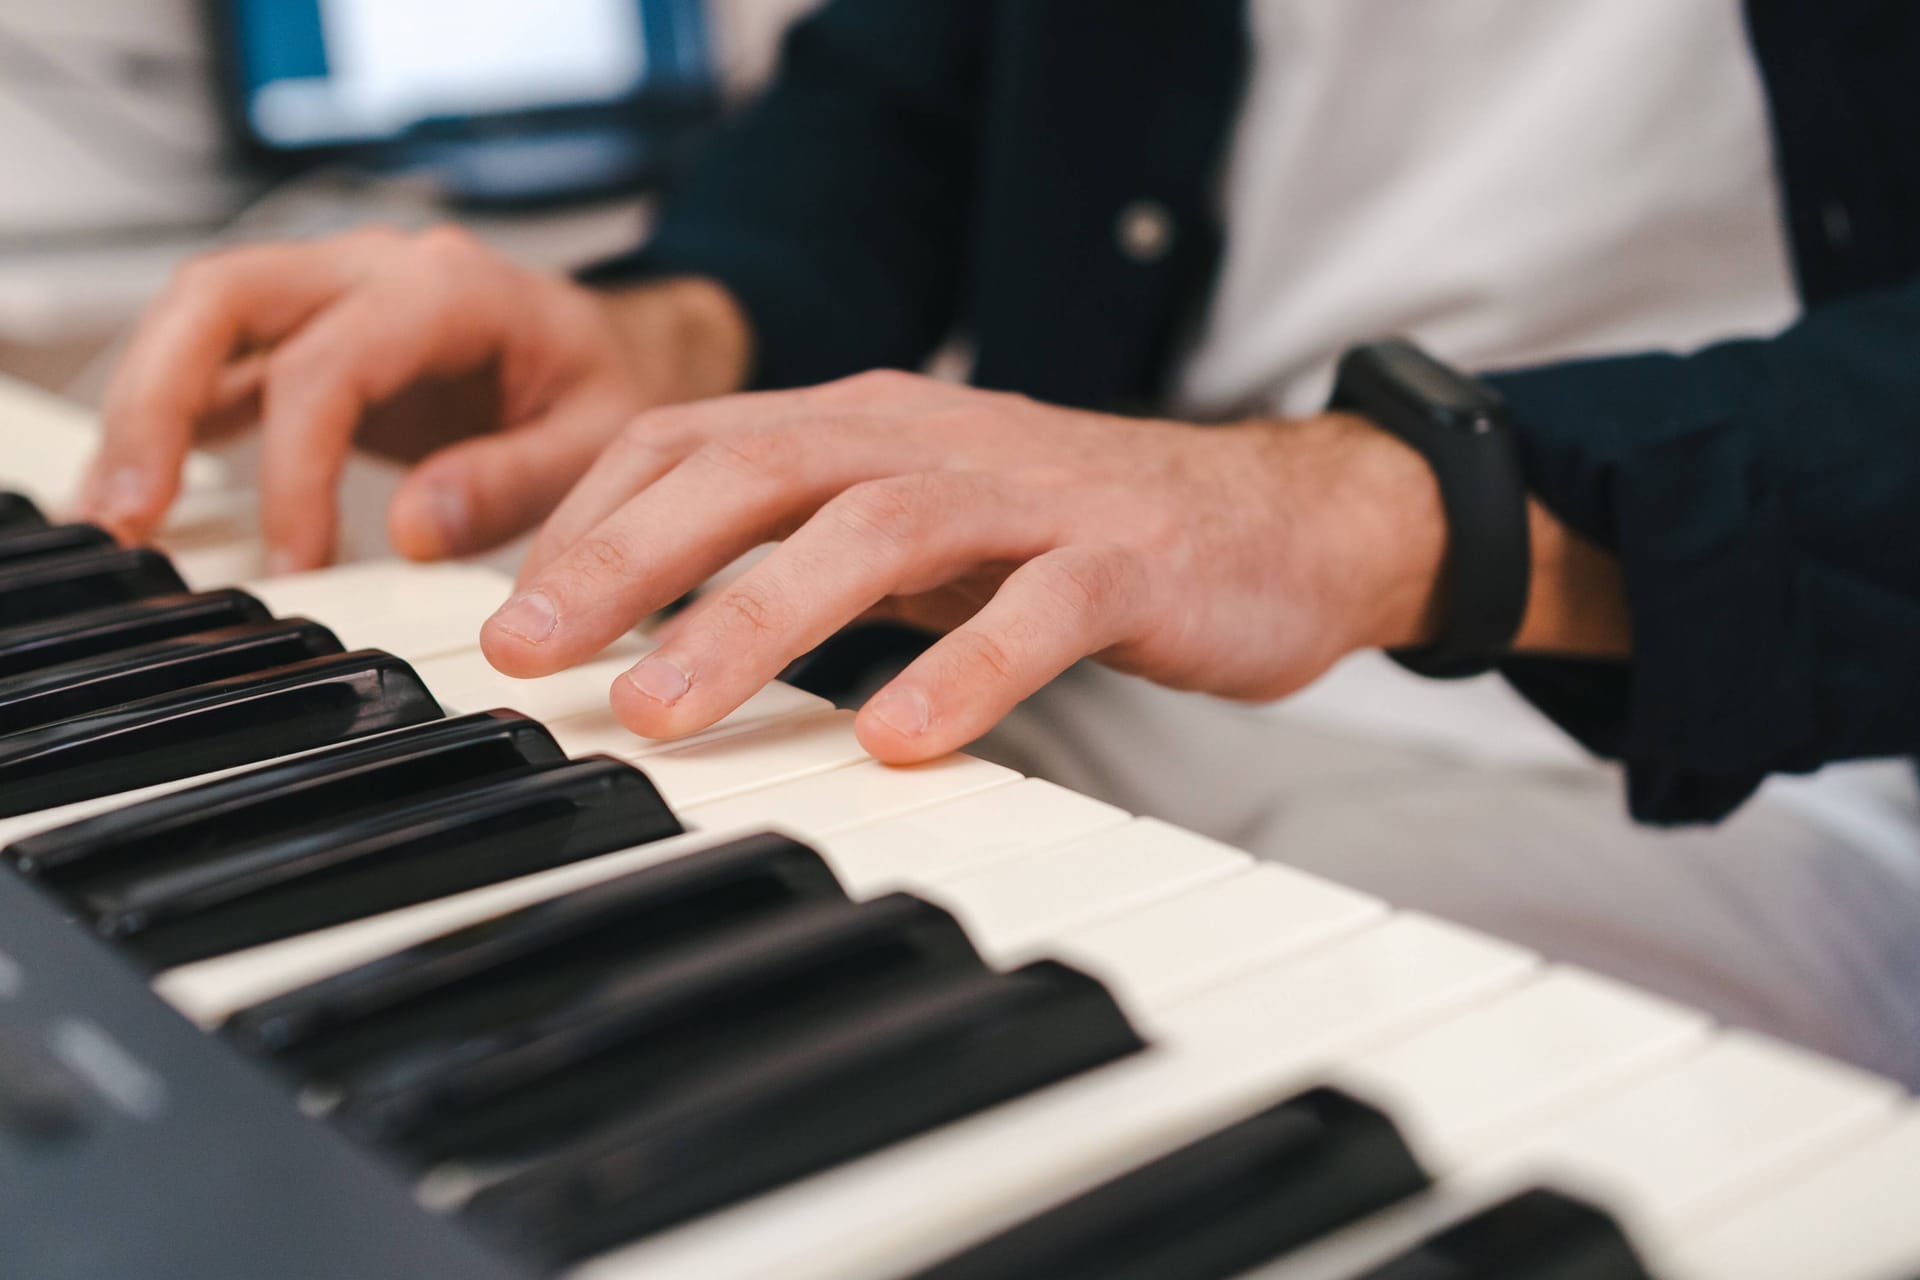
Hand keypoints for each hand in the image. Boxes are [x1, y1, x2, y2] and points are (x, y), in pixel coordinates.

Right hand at [80, 225, 749, 570]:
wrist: (621, 349)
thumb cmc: (612, 385)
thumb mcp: (602, 439)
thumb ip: (513, 481)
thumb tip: (410, 530)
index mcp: (450, 286)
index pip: (330, 361)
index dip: (295, 466)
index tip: (295, 564)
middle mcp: (374, 269)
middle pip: (221, 297)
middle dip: (156, 401)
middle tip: (130, 516)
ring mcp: (334, 294)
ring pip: (198, 317)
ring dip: (142, 409)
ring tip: (116, 518)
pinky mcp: (312, 337)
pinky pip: (217, 359)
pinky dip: (170, 420)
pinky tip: (145, 496)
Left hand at [481, 371, 1458, 762]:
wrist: (1279, 517)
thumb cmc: (1074, 531)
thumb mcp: (914, 527)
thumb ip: (799, 554)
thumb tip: (651, 623)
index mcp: (866, 425)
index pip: (692, 439)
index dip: (584, 513)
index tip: (496, 606)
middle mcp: (931, 438)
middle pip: (754, 467)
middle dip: (626, 557)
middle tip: (526, 652)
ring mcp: (1031, 495)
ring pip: (874, 528)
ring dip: (754, 616)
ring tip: (662, 710)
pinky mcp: (1124, 560)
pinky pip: (1035, 610)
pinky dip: (960, 673)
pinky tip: (897, 746)